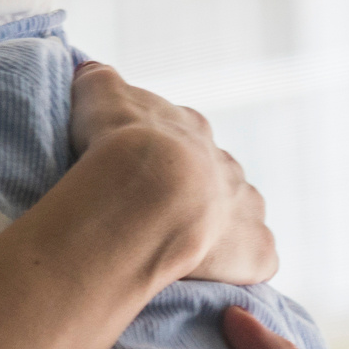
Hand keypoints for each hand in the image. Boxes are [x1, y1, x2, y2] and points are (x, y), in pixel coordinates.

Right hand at [69, 63, 276, 285]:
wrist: (150, 190)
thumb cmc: (119, 142)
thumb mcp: (99, 95)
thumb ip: (97, 81)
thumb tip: (90, 72)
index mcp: (191, 131)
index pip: (179, 140)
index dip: (158, 157)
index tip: (135, 173)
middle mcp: (226, 166)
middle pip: (214, 178)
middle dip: (192, 195)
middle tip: (156, 217)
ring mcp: (246, 206)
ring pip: (241, 214)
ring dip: (220, 228)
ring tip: (185, 249)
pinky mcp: (256, 249)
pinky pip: (258, 258)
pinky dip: (243, 266)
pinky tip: (219, 277)